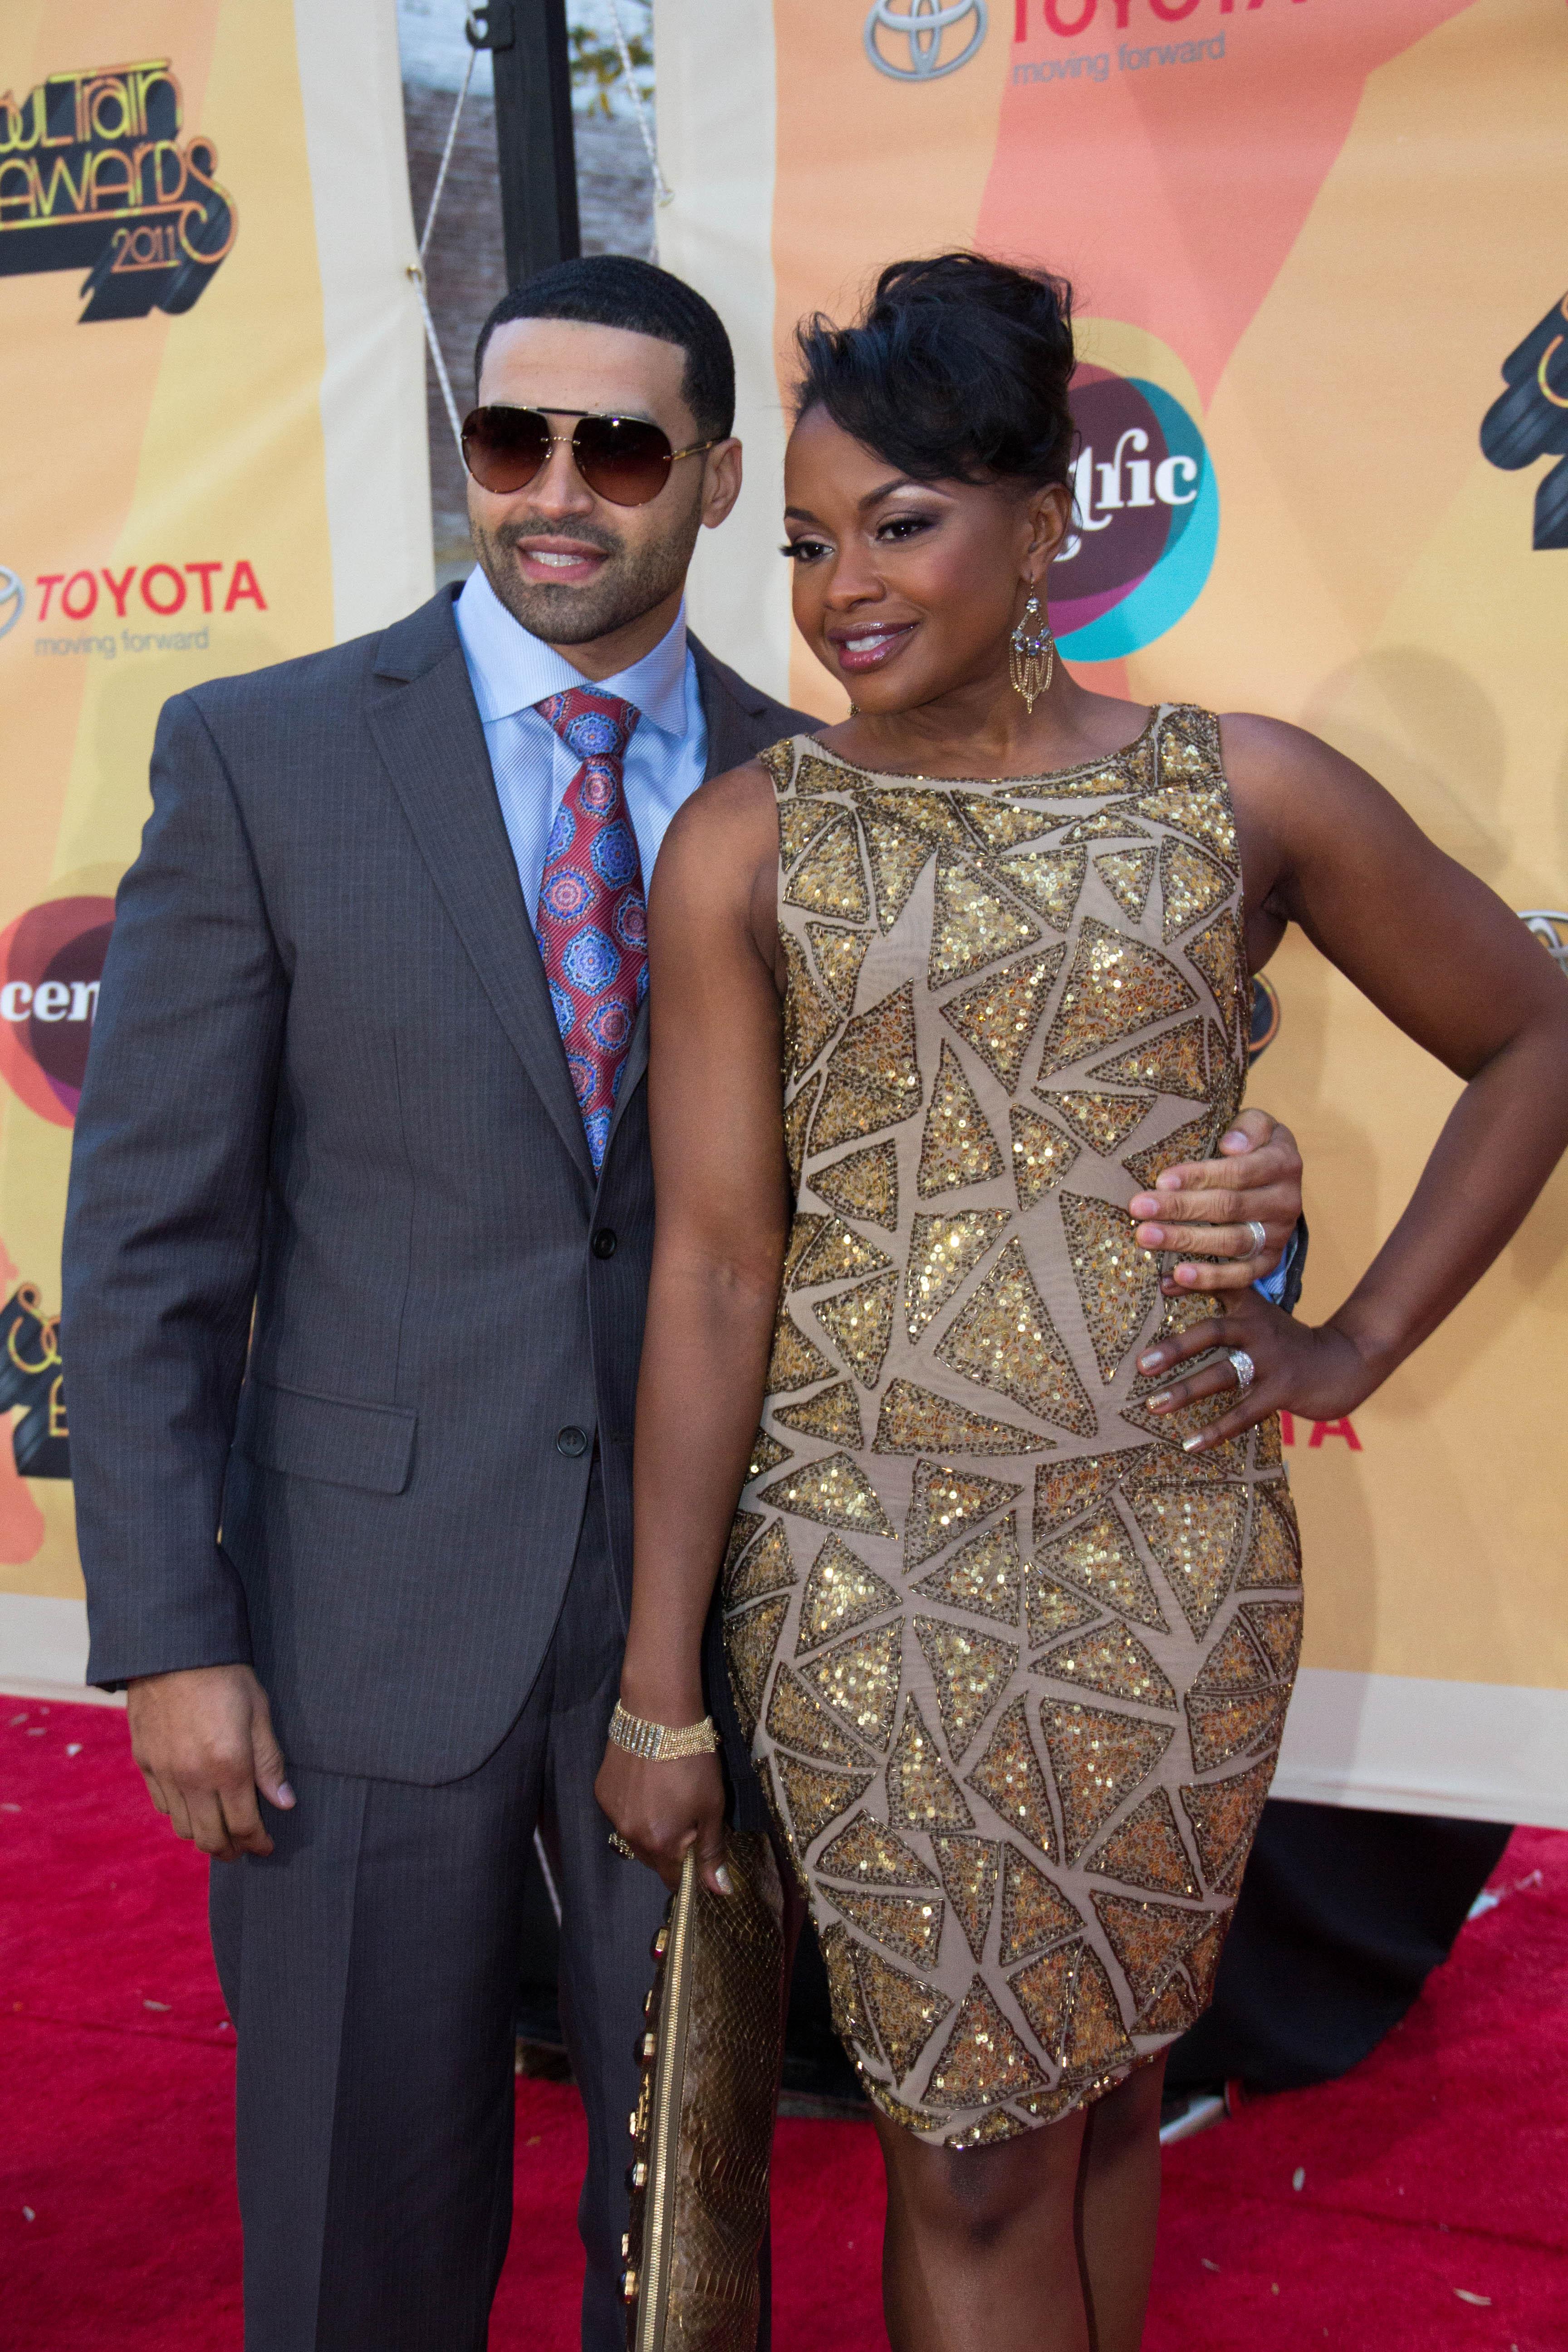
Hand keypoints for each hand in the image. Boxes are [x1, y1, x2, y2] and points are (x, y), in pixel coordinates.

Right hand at [126, 1663, 293, 1861]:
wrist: (172, 1650)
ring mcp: (165, 1773)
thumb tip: (284, 1802)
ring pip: (183, 1827)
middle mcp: (192, 1778)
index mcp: (228, 1767)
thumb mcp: (259, 1713)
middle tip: (244, 1848)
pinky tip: (194, 1803)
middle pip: (210, 1838)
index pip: (244, 1825)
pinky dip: (180, 1813)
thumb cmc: (224, 1676)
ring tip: (220, 1829)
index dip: (258, 1842)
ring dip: (204, 1835)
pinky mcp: (145, 1762)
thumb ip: (269, 1762)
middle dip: (230, 1850)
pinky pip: (163, 1805)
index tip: (267, 1846)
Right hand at [595, 1730, 729, 1895]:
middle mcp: (630, 1835)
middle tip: (687, 1811)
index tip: (699, 1848)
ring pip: (635, 1835)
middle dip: (671, 1845)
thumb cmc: (693, 1761)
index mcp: (660, 1844)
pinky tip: (646, 1780)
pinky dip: (634, 1806)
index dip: (689, 1870)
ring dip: (651, 1825)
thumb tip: (719, 1890)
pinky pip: (621, 1813)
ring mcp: (612, 1813)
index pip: (673, 1879)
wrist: (658, 1715)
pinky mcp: (601, 1792)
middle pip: (654, 1857)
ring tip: (665, 1792)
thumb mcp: (713, 1807)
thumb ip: (711, 1851)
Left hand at [1129, 1107, 1302, 1294]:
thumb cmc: (1256, 1148)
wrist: (1281, 1181)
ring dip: (1186, 1243)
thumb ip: (1250, 1127)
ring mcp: (1277, 1236)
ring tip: (1148, 1239)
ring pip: (1231, 1244)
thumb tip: (1231, 1145)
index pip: (1238, 1172)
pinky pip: (1239, 1277)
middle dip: (1181, 1208)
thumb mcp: (1260, 1126)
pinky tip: (1172, 1280)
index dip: (1199, 1176)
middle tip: (1139, 1209)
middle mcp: (1285, 1202)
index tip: (1161, 1180)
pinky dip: (1206, 1281)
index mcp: (1283, 1164)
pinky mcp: (1268, 1262)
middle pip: (1229, 1207)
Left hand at [1136, 1288, 1378, 1451]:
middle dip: (1175, 1348)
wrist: (1345, 1361)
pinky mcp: (1282, 1391)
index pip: (1218, 1288)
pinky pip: (1243, 1413)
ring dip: (1186, 1391)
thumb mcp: (1260, 1312)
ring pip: (1222, 1375)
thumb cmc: (1289, 1339)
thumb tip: (1166, 1282)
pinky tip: (1190, 1443)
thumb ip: (1222, 1296)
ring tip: (1154, 1405)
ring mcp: (1270, 1361)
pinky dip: (1216, 1430)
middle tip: (1142, 1364)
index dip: (1190, 1284)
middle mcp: (1258, 1330)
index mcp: (1251, 1308)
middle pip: (1212, 1332)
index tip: (1159, 1285)